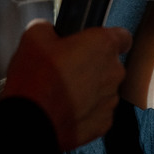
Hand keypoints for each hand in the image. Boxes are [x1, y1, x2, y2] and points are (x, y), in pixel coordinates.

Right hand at [1, 20, 130, 150]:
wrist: (30, 122)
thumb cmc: (36, 78)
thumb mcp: (34, 37)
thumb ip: (49, 28)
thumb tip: (49, 31)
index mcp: (103, 45)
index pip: (122, 37)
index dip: (109, 39)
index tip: (95, 44)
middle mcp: (114, 72)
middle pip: (110, 65)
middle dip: (93, 66)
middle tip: (67, 69)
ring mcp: (111, 100)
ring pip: (104, 90)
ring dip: (90, 90)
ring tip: (62, 93)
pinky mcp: (104, 124)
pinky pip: (98, 112)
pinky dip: (85, 111)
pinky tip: (65, 111)